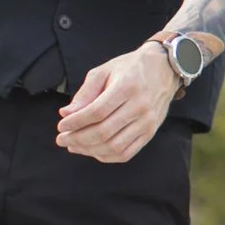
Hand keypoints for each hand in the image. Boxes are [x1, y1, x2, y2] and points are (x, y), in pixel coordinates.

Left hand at [56, 43, 180, 162]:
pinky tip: (93, 150)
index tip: (61, 126)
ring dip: (89, 150)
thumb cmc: (129, 68)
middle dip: (78, 138)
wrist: (164, 69)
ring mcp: (147, 122)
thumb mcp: (104, 71)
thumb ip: (84, 93)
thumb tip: (66, 114)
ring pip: (114, 146)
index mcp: (127, 87)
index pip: (96, 112)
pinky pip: (126, 153)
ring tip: (74, 146)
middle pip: (104, 132)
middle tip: (62, 139)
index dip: (75, 122)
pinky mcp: (150, 133)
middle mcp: (140, 106)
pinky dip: (106, 156)